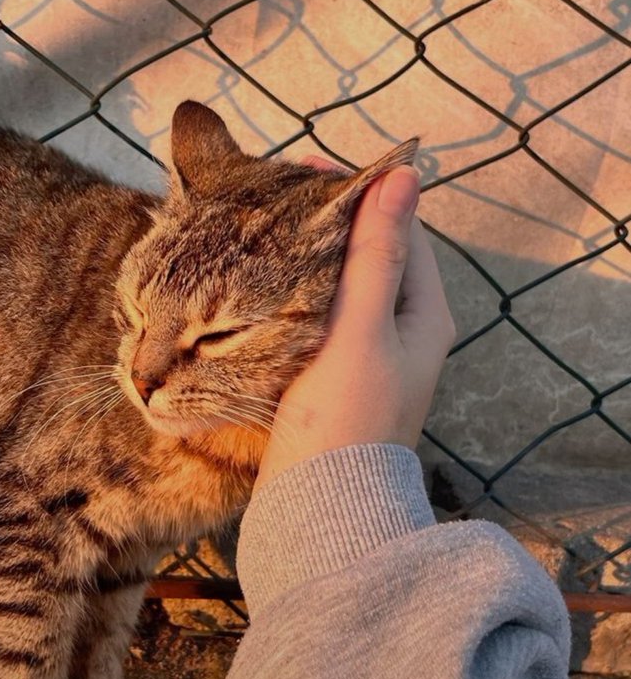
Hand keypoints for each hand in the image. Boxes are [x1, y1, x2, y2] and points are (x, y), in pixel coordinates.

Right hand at [254, 160, 455, 492]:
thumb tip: (404, 177)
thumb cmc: (343, 421)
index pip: (400, 230)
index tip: (307, 167)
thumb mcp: (360, 331)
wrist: (318, 511)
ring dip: (306, 254)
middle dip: (326, 221)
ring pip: (338, 285)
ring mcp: (366, 356)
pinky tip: (254, 281)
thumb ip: (376, 255)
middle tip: (273, 192)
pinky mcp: (332, 378)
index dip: (360, 192)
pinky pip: (316, 316)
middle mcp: (402, 332)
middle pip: (369, 254)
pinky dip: (291, 291)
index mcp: (424, 315)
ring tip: (259, 225)